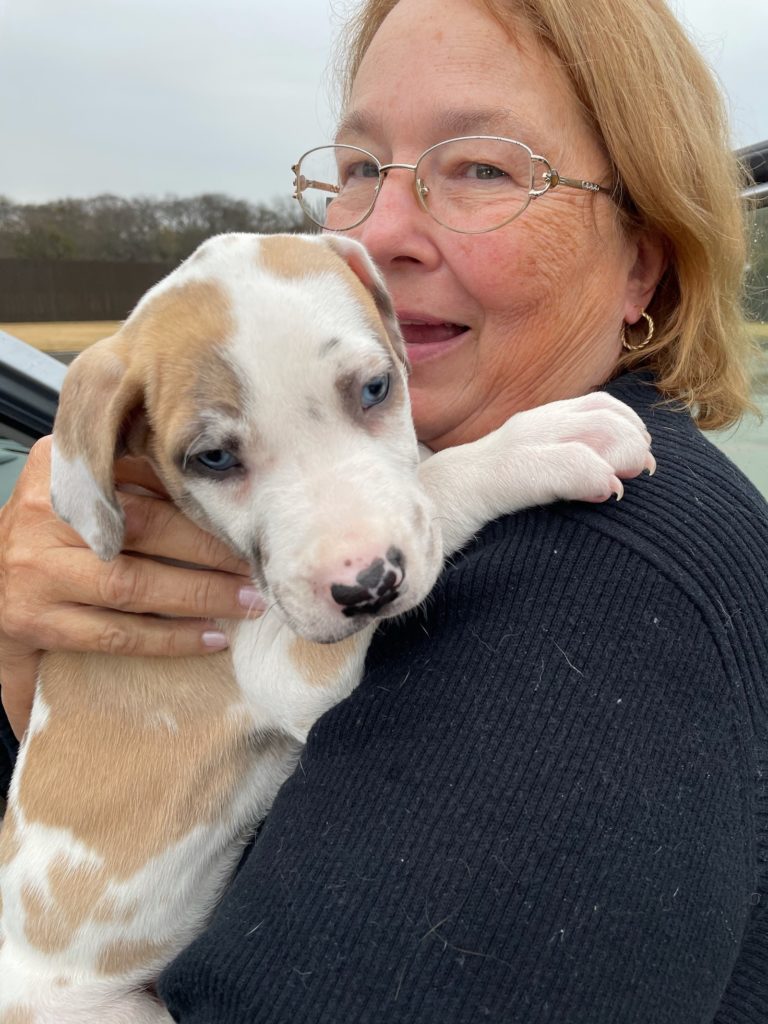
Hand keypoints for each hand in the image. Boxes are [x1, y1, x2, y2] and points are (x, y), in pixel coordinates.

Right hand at [0, 436, 261, 738]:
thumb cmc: (47, 536)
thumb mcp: (79, 493)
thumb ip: (132, 480)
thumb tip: (216, 484)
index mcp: (57, 471)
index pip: (137, 475)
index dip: (194, 498)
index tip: (244, 513)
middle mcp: (42, 517)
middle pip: (142, 528)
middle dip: (209, 549)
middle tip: (258, 563)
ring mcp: (35, 573)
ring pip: (132, 586)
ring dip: (199, 595)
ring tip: (247, 601)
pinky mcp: (34, 623)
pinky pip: (115, 633)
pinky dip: (169, 637)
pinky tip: (211, 637)